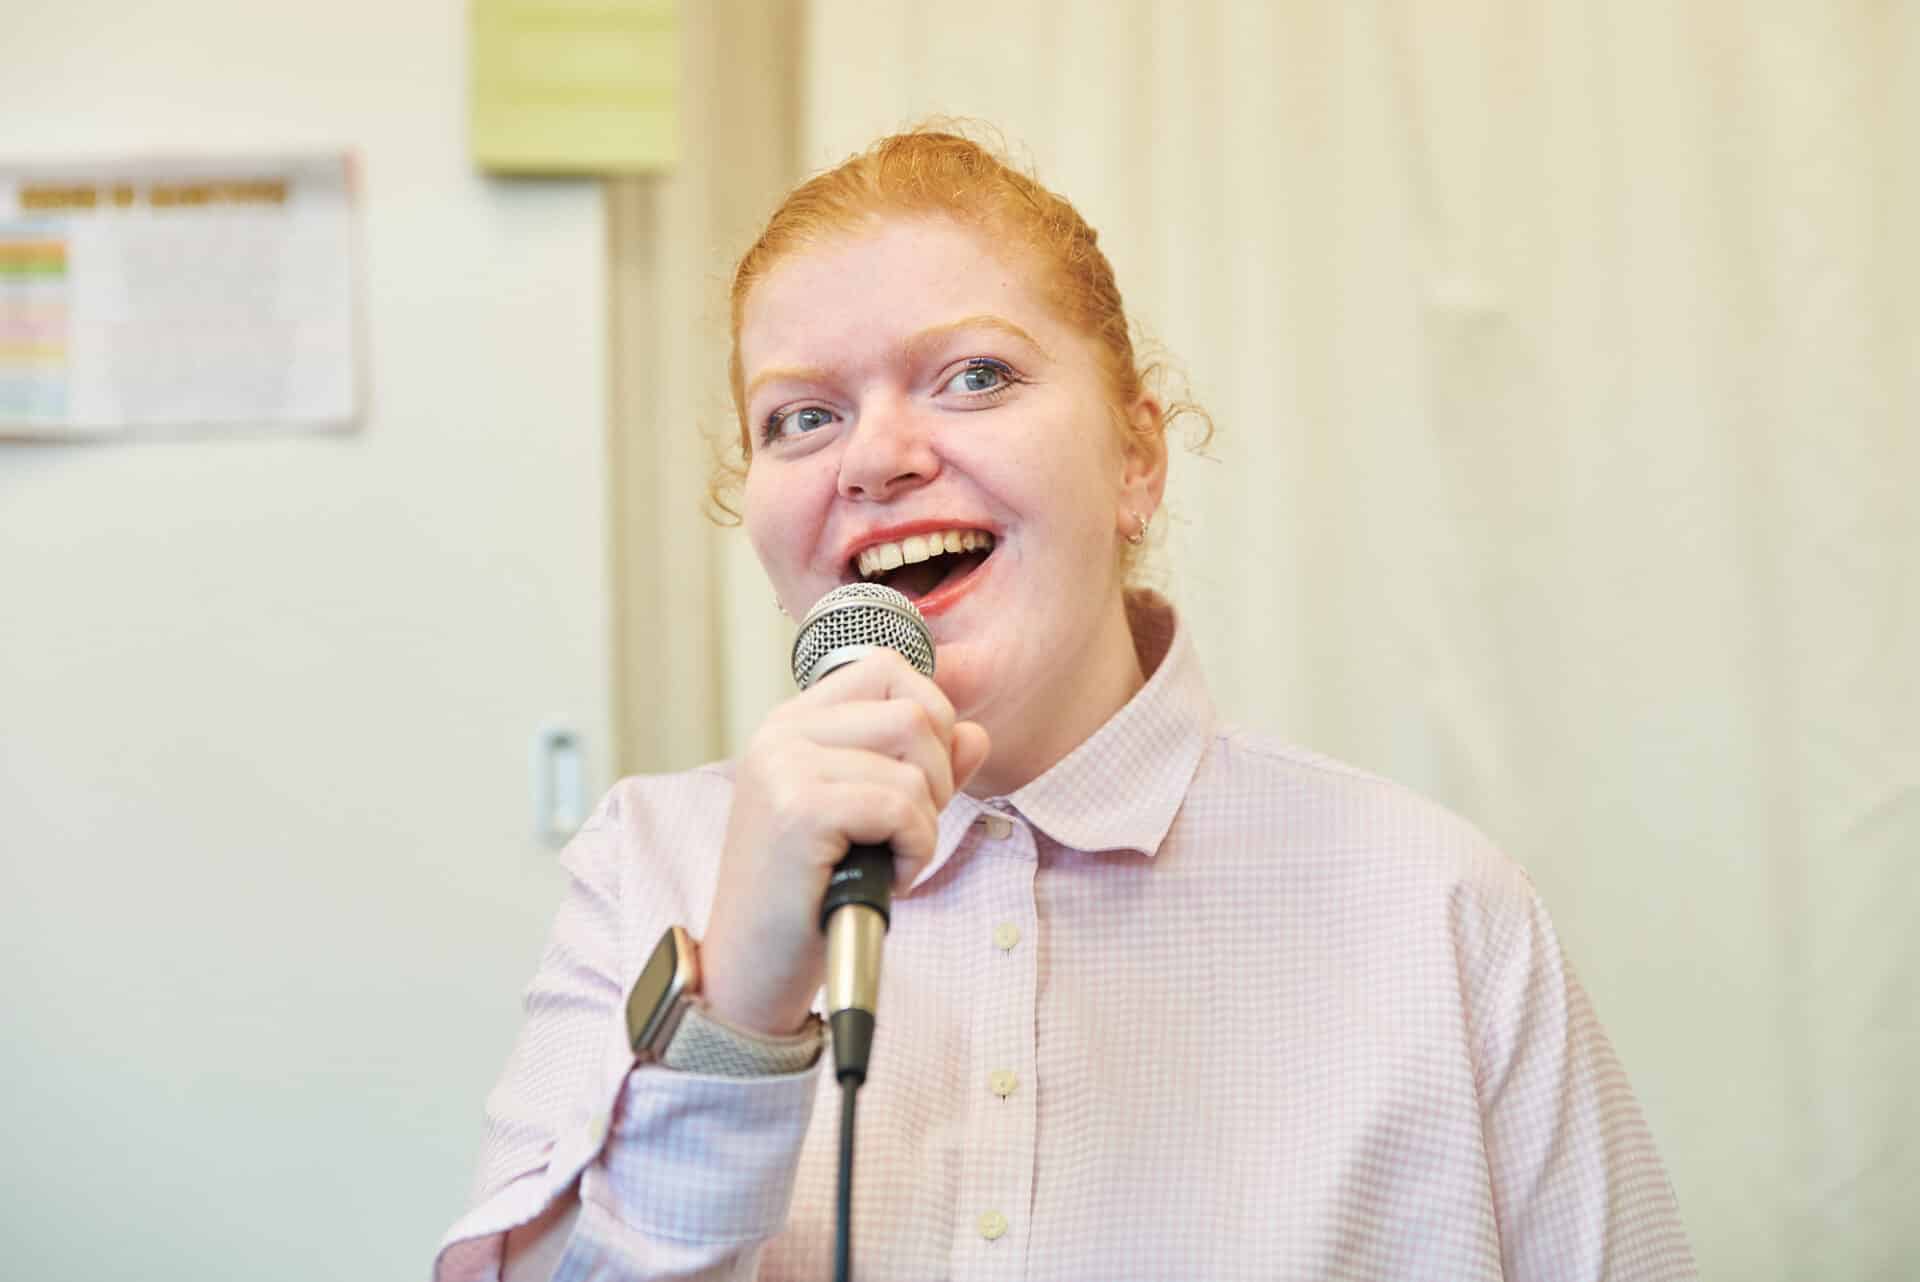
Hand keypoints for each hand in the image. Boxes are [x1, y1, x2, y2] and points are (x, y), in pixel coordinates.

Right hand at [698, 649, 991, 1036]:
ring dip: (924, 823)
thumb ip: (922, 770)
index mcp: (793, 723)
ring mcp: (785, 765)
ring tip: (886, 859)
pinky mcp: (798, 808)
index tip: (917, 780)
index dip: (931, 719)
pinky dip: (914, 851)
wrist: (750, 969)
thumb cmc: (807, 896)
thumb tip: (975, 733)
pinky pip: (903, 807)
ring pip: (916, 763)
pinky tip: (883, 878)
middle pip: (915, 711)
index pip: (889, 669)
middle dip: (938, 779)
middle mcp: (782, 732)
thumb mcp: (869, 818)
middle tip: (904, 832)